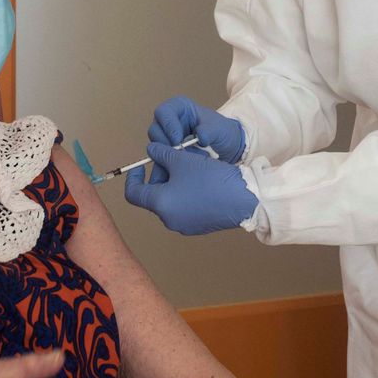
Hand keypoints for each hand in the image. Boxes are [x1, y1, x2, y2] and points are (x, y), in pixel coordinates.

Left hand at [123, 141, 258, 234]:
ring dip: (173, 182)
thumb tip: (151, 151)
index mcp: (160, 204)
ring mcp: (184, 225)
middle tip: (172, 158)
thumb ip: (162, 154)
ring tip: (188, 166)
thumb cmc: (210, 179)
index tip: (141, 165)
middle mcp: (168, 219)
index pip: (133, 193)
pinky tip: (200, 180)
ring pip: (169, 200)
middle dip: (159, 175)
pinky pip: (184, 208)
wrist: (244, 199)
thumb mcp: (183, 160)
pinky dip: (184, 193)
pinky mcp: (198, 226)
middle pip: (153, 195)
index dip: (133, 177)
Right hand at [148, 96, 246, 164]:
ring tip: (189, 159)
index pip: (163, 112)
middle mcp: (170, 120)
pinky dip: (171, 164)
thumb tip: (199, 136)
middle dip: (166, 143)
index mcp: (179, 107)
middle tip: (180, 152)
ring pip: (156, 146)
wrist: (228, 147)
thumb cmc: (223, 132)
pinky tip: (185, 167)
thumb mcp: (220, 129)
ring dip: (170, 155)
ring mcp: (167, 136)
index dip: (167, 125)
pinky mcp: (168, 151)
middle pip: (155, 130)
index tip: (178, 139)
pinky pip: (162, 158)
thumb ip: (210, 130)